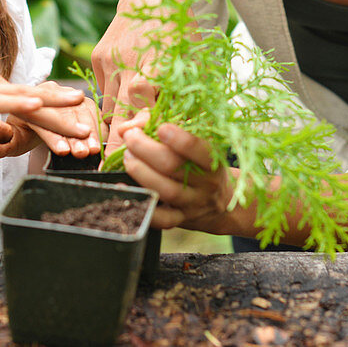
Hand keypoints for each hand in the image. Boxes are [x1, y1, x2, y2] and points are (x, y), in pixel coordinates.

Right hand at [0, 65, 84, 142]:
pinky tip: (41, 107)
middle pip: (36, 102)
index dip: (53, 121)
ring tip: (83, 128)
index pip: (28, 104)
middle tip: (93, 132)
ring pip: (26, 103)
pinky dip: (22, 103)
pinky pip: (0, 101)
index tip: (76, 132)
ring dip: (57, 117)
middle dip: (66, 119)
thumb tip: (7, 137)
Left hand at [0, 83, 101, 158]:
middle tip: (81, 152)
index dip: (52, 135)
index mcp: (26, 96)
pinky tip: (100, 142)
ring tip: (91, 150)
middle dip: (74, 134)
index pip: (39, 115)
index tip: (62, 151)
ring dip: (88, 132)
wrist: (31, 112)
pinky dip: (97, 127)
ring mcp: (67, 93)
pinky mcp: (81, 99)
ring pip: (80, 111)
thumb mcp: (10, 140)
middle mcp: (48, 89)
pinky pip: (92, 112)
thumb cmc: (20, 129)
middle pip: (63, 112)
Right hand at [91, 0, 184, 151]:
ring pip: (108, 107)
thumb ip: (191, 95)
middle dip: (118, 146)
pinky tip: (124, 102)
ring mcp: (109, 60)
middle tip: (114, 172)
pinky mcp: (98, 57)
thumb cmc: (182, 35)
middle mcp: (129, 62)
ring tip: (126, 144)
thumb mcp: (196, 61)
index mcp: (157, 63)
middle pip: (119, 114)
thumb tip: (195, 131)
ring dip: (117, 125)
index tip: (138, 155)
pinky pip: (102, 92)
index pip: (142, 103)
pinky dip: (112, 103)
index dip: (139, 131)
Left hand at [119, 111, 236, 233]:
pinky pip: (160, 218)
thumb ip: (161, 126)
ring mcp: (192, 203)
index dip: (180, 139)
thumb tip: (127, 127)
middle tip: (131, 137)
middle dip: (146, 149)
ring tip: (127, 157)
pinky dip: (140, 204)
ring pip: (166, 191)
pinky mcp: (180, 219)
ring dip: (141, 171)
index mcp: (212, 161)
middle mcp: (205, 184)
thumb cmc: (201, 164)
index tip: (161, 127)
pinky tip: (124, 189)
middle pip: (174, 167)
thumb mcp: (194, 142)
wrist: (223, 203)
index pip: (201, 151)